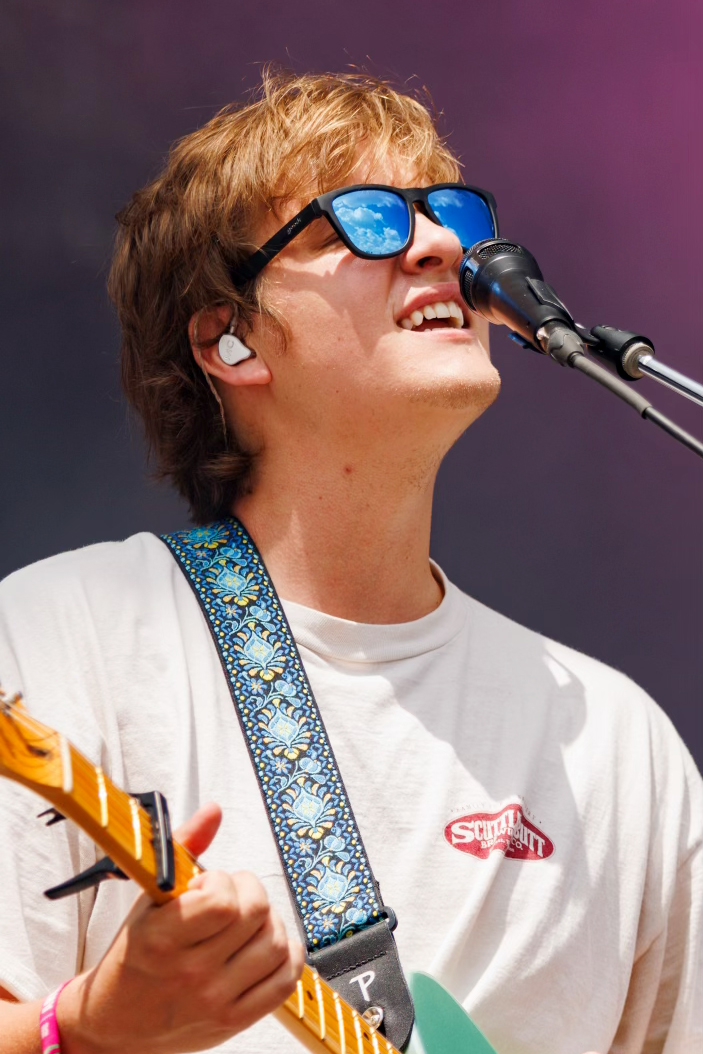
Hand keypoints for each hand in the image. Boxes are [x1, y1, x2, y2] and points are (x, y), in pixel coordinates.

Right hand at [58, 802, 304, 1053]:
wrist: (114, 1025)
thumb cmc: (134, 955)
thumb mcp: (147, 900)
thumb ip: (182, 850)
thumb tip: (213, 811)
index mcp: (163, 939)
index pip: (223, 901)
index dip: (225, 882)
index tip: (209, 884)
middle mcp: (191, 973)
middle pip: (257, 914)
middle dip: (250, 892)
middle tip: (232, 896)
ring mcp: (216, 1000)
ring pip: (276, 943)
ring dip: (269, 921)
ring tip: (246, 922)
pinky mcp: (235, 1020)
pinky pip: (284, 981)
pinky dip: (287, 955)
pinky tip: (268, 945)